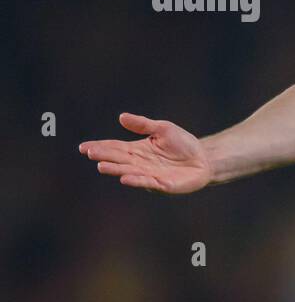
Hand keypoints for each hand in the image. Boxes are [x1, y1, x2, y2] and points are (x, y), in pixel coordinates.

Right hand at [79, 113, 212, 193]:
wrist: (204, 159)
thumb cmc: (182, 144)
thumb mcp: (162, 129)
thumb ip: (143, 125)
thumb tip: (121, 116)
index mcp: (137, 150)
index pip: (115, 148)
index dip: (100, 147)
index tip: (83, 147)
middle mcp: (140, 164)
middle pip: (119, 160)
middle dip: (105, 157)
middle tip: (91, 153)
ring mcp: (150, 175)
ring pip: (130, 172)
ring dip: (116, 170)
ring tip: (102, 166)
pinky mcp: (164, 184)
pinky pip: (149, 182)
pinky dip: (137, 180)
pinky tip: (126, 178)